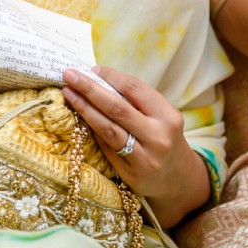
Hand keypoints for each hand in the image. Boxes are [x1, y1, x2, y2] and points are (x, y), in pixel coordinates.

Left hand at [61, 65, 208, 223]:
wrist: (179, 178)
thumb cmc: (162, 137)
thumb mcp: (160, 117)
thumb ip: (135, 101)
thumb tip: (97, 79)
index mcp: (168, 116)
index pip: (135, 89)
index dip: (111, 76)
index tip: (92, 69)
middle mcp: (159, 136)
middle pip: (117, 107)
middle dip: (90, 89)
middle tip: (69, 75)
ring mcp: (146, 158)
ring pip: (108, 128)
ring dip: (84, 108)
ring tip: (68, 93)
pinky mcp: (132, 174)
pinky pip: (106, 147)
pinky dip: (92, 130)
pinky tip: (78, 118)